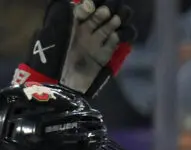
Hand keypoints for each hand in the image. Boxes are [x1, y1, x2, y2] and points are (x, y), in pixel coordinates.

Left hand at [14, 0, 136, 96]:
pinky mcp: (103, 58)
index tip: (92, 6)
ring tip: (117, 20)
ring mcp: (95, 46)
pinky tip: (117, 37)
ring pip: (107, 31)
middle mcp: (84, 34)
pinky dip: (115, 41)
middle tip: (108, 12)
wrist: (60, 83)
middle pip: (97, 20)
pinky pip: (112, 46)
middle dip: (104, 14)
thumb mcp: (57, 32)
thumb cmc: (54, 57)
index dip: (89, 7)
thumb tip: (86, 4)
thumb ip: (71, 17)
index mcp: (70, 26)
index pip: (83, 12)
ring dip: (113, 25)